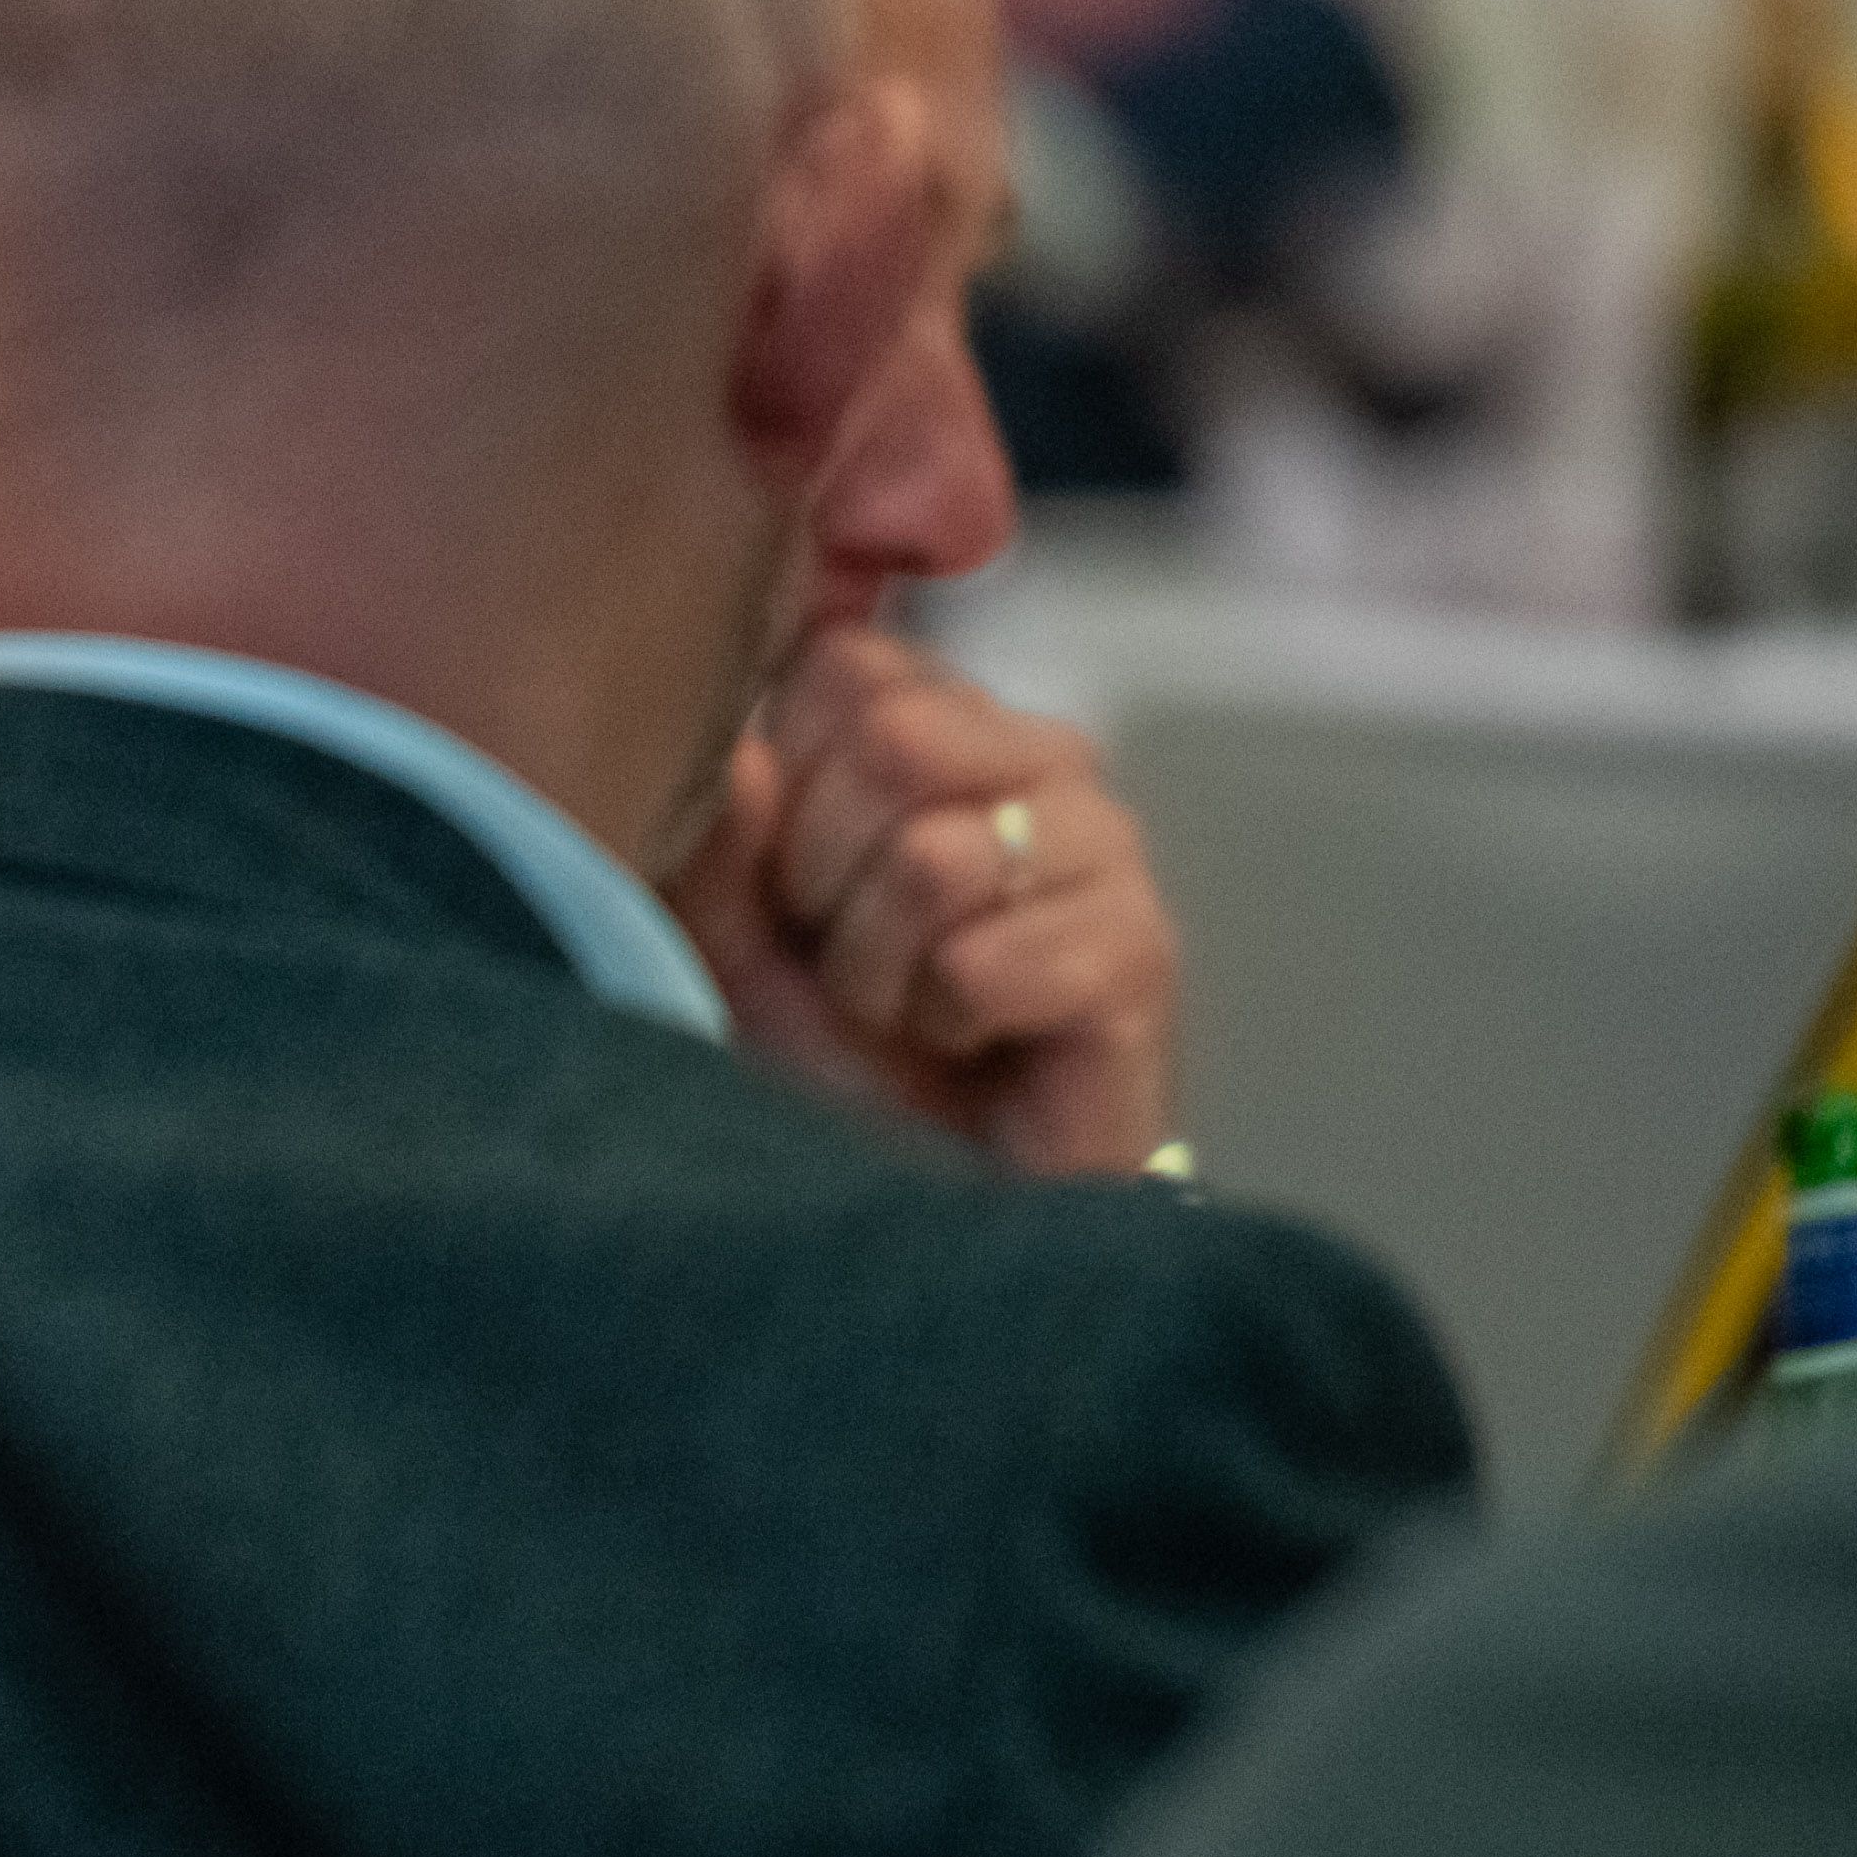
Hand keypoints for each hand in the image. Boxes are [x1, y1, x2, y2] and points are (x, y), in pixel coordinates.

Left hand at [664, 625, 1179, 1177]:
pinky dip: (943, 1025)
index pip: (843, 663)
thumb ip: (714, 830)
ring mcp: (1105, 845)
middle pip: (894, 737)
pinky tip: (970, 1044)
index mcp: (937, 714)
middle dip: (824, 877)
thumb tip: (743, 756)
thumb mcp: (729, 929)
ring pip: (938, 856)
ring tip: (905, 1008)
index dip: (781, 787)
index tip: (790, 881)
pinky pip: (984, 963)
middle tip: (847, 957)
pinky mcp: (1141, 951)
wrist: (929, 1192)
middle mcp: (1037, 754)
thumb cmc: (833, 1047)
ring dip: (879, 966)